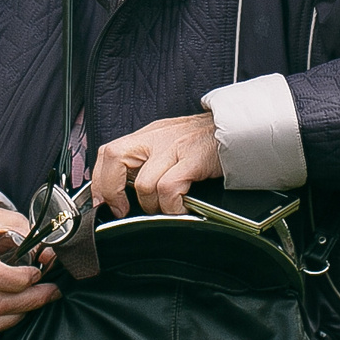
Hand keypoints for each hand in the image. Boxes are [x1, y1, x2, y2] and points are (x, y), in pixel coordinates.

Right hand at [0, 204, 57, 333]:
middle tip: (51, 291)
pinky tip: (18, 306)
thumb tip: (50, 257)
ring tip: (36, 299)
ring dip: (21, 312)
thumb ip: (30, 237)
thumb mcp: (7, 220)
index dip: (22, 280)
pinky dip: (7, 320)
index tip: (38, 273)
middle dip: (32, 300)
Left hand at [92, 111, 224, 217]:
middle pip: (113, 157)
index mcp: (147, 135)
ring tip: (163, 209)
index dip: (100, 179)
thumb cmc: (207, 141)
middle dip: (111, 189)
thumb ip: (150, 161)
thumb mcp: (170, 144)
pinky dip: (171, 205)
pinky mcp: (192, 159)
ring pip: (143, 182)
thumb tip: (129, 190)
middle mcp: (155, 138)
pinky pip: (169, 188)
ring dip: (150, 205)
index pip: (108, 152)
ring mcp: (173, 147)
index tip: (105, 201)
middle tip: (121, 209)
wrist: (239, 129)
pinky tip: (180, 208)